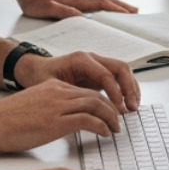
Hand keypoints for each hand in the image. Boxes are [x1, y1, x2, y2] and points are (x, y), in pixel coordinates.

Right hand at [0, 80, 121, 151]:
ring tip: (116, 129)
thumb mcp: (32, 107)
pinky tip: (106, 134)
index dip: (103, 101)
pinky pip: (88, 120)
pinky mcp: (56, 121)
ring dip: (111, 117)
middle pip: (96, 95)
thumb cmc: (5, 120)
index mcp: (52, 87)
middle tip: (119, 121)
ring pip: (97, 104)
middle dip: (112, 108)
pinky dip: (102, 126)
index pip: (86, 90)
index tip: (109, 113)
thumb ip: (49, 109)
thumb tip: (59, 121)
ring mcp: (58, 105)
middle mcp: (58, 92)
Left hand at [14, 0, 138, 19]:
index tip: (128, 14)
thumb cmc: (36, 4)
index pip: (101, 4)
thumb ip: (64, 12)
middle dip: (121, 5)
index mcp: (76, 1)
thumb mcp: (48, 10)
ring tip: (128, 9)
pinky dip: (106, 0)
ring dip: (116, 2)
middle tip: (136, 12)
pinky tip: (109, 4)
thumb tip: (80, 16)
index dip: (115, 9)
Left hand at [20, 51, 139, 113]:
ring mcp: (98, 65)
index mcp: (81, 60)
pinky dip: (127, 90)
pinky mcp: (100, 74)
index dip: (115, 92)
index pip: (106, 74)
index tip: (119, 109)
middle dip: (129, 88)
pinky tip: (127, 104)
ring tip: (133, 107)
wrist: (35, 70)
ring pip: (123, 72)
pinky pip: (119, 79)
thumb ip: (68, 95)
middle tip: (132, 108)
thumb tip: (84, 109)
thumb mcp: (50, 86)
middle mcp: (92, 60)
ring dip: (131, 89)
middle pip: (120, 68)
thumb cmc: (41, 77)